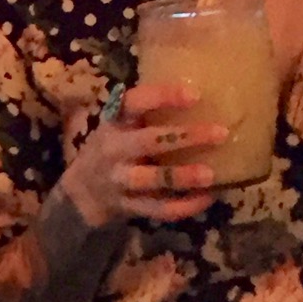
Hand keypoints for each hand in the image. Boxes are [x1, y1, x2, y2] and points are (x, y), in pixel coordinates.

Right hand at [59, 83, 226, 227]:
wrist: (82, 191)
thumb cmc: (111, 146)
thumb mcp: (117, 124)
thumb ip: (143, 114)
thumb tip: (196, 93)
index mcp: (114, 122)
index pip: (135, 103)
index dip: (163, 96)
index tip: (195, 94)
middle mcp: (115, 149)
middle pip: (149, 141)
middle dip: (185, 137)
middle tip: (221, 132)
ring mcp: (121, 180)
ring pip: (153, 179)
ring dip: (182, 177)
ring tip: (211, 175)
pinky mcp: (129, 206)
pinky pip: (158, 209)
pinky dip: (184, 206)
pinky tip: (207, 198)